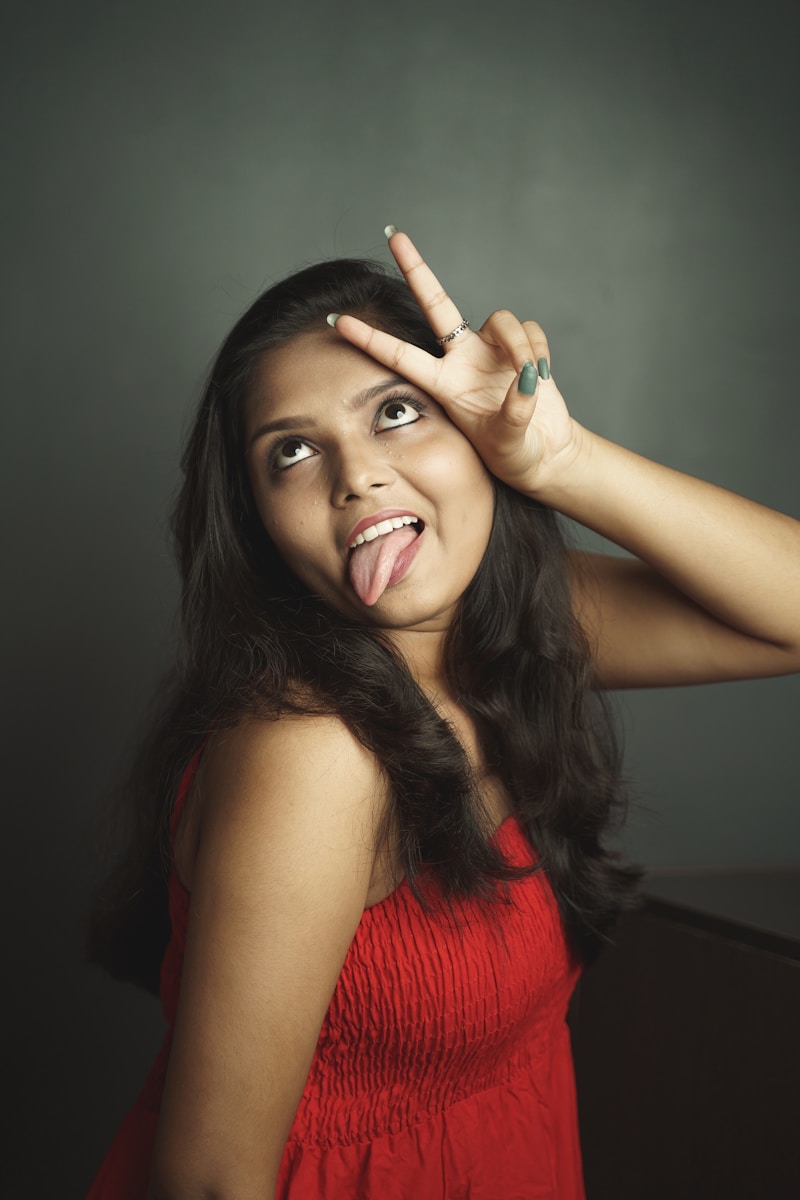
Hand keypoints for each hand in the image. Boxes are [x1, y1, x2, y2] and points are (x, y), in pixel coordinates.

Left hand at [329, 229, 580, 496]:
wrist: (545, 454)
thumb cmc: (516, 455)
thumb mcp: (508, 442)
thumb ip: (515, 412)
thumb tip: (525, 379)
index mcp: (444, 384)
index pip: (400, 356)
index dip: (370, 339)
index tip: (337, 321)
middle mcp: (462, 359)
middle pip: (436, 303)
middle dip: (416, 267)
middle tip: (394, 234)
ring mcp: (491, 350)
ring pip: (501, 319)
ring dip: (519, 344)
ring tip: (532, 377)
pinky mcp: (521, 346)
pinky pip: (529, 330)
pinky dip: (538, 349)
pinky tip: (542, 376)